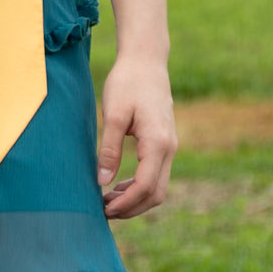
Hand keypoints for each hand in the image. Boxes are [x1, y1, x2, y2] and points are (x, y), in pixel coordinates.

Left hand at [97, 53, 176, 219]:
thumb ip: (109, 149)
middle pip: (155, 193)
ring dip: (135, 199)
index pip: (145, 186)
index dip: (125, 204)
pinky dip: (139, 186)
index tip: (103, 211)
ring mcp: (170, 146)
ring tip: (107, 202)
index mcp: (158, 143)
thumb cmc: (128, 81)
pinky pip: (156, 174)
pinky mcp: (164, 143)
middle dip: (131, 208)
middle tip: (103, 212)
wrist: (146, 59)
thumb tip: (102, 181)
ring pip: (158, 186)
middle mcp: (169, 148)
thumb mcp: (113, 114)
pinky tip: (118, 186)